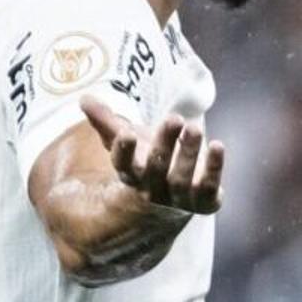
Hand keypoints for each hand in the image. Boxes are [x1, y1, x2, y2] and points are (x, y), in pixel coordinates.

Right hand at [80, 94, 228, 215]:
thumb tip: (84, 98)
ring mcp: (178, 198)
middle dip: (164, 144)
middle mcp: (153, 188)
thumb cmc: (148, 163)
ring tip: (195, 128)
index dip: (123, 150)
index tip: (127, 132)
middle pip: (156, 168)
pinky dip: (214, 168)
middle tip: (174, 117)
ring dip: (189, 154)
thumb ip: (107, 121)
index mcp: (132, 173)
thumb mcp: (129, 141)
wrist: (173, 202)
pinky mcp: (203, 201)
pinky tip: (218, 146)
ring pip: (181, 179)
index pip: (123, 165)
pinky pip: (208, 187)